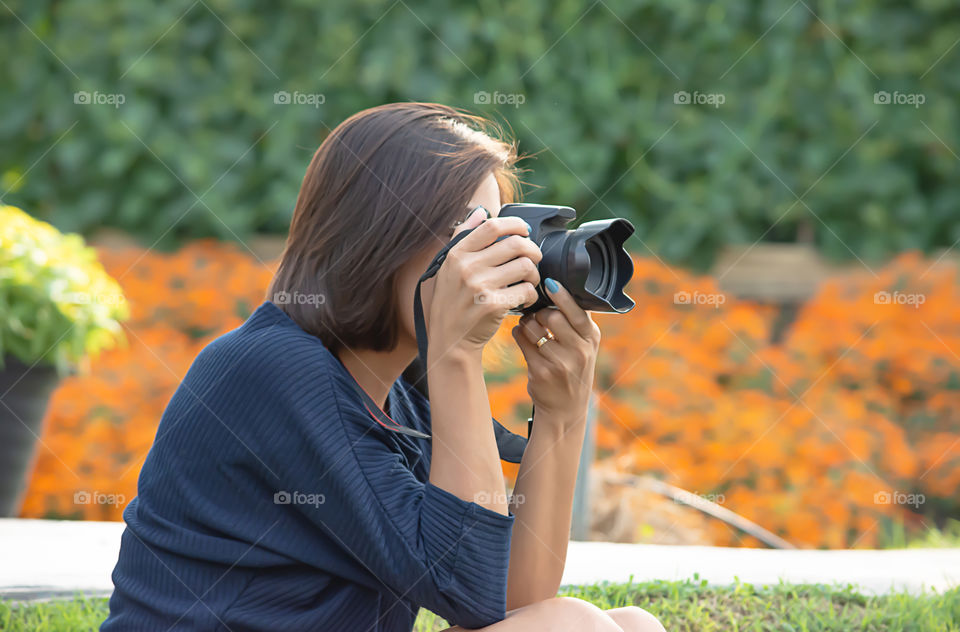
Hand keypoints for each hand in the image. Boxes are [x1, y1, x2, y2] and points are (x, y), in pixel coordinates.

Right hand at [428, 207, 542, 358]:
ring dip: (534, 273)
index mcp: (456, 254)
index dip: (515, 224)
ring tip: (529, 281)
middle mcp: (466, 267)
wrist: (450, 341)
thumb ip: (462, 238)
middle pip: (515, 244)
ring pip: (525, 266)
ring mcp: (480, 286)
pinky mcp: (494, 305)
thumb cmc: (451, 304)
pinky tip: (525, 299)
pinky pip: (527, 290)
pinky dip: (532, 295)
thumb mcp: (447, 269)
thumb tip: (479, 212)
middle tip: (534, 259)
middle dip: (532, 250)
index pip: (492, 226)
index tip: (525, 231)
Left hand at [512, 279, 600, 425]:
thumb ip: (577, 321)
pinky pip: (522, 341)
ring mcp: (560, 363)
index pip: (577, 311)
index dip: (562, 295)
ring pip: (533, 327)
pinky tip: (522, 336)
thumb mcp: (585, 345)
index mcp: (591, 338)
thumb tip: (557, 286)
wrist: (566, 407)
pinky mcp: (540, 372)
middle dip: (540, 311)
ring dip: (526, 322)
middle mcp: (579, 350)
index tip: (550, 283)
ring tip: (529, 326)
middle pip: (552, 316)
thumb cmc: (573, 367)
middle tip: (537, 315)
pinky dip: (519, 334)